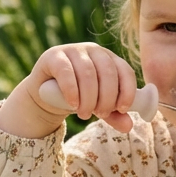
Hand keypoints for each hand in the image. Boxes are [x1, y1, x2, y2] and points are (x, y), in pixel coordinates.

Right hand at [0, 43, 138, 138]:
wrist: (47, 94)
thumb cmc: (79, 97)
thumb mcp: (98, 106)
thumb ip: (114, 115)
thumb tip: (128, 126)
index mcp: (110, 59)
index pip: (125, 71)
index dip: (127, 91)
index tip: (122, 109)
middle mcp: (94, 50)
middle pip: (108, 72)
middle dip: (107, 98)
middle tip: (101, 115)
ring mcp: (73, 50)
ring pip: (88, 73)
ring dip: (89, 98)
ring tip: (85, 114)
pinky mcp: (54, 56)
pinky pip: (66, 71)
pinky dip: (72, 91)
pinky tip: (73, 104)